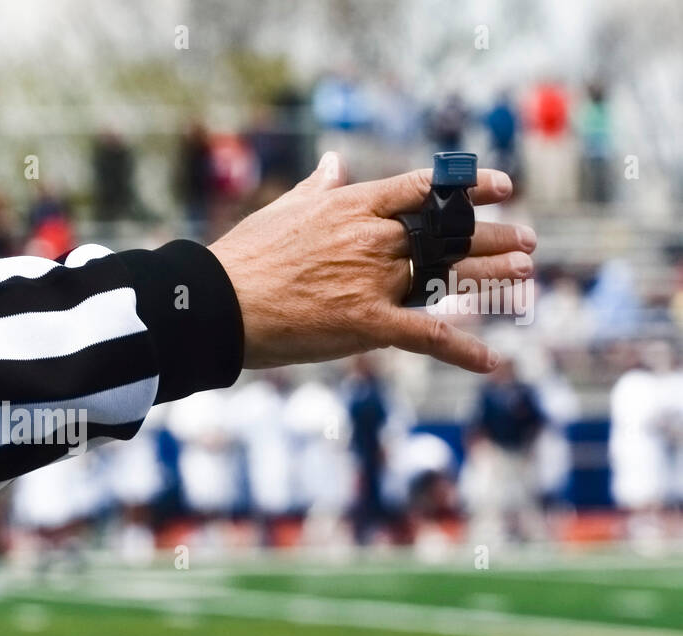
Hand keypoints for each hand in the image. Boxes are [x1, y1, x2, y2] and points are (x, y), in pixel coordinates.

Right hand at [208, 152, 535, 372]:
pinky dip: (462, 349)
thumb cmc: (243, 258)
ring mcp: (375, 280)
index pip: (426, 189)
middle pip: (449, 234)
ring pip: (450, 276)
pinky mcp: (367, 323)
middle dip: (493, 236)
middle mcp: (374, 239)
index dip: (470, 187)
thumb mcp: (282, 211)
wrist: (219, 302)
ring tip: (524, 274)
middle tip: (526, 240)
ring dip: (493, 275)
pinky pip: (426, 335)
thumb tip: (332, 164)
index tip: (500, 187)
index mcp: (354, 207)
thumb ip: (316, 189)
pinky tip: (490, 361)